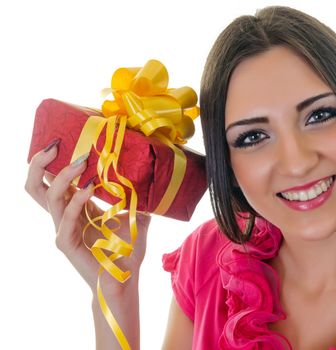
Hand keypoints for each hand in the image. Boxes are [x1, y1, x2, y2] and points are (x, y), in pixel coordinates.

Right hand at [25, 140, 150, 294]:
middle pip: (36, 186)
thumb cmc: (127, 249)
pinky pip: (67, 216)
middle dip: (41, 162)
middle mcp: (64, 215)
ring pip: (49, 196)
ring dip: (64, 176)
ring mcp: (62, 228)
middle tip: (57, 144)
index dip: (53, 159)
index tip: (66, 138)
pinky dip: (77, 199)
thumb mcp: (135, 215)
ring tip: (81, 162)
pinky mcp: (66, 242)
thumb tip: (150, 176)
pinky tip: (91, 187)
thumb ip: (136, 197)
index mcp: (75, 206)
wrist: (125, 278)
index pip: (53, 179)